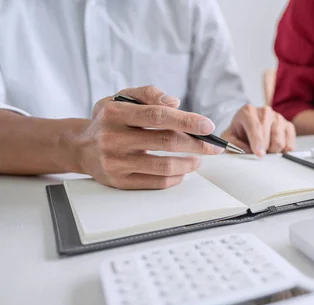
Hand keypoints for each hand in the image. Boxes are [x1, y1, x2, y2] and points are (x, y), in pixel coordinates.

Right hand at [73, 85, 222, 189]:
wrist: (80, 147)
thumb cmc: (110, 120)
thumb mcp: (122, 98)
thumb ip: (149, 94)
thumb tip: (175, 103)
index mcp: (115, 113)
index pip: (158, 116)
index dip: (187, 121)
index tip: (208, 126)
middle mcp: (113, 138)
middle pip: (165, 142)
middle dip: (196, 144)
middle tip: (213, 147)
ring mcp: (115, 162)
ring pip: (163, 166)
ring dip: (188, 163)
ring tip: (199, 159)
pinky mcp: (119, 182)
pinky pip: (155, 182)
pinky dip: (175, 177)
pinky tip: (183, 171)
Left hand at [221, 105, 295, 156]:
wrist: (247, 128)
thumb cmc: (238, 133)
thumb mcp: (228, 138)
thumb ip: (232, 145)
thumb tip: (246, 151)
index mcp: (248, 111)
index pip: (256, 127)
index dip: (258, 142)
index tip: (259, 154)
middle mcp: (265, 111)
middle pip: (270, 137)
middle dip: (265, 150)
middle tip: (257, 153)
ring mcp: (279, 118)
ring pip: (280, 143)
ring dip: (272, 151)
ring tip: (264, 149)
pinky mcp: (288, 126)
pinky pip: (289, 145)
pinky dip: (281, 152)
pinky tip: (273, 148)